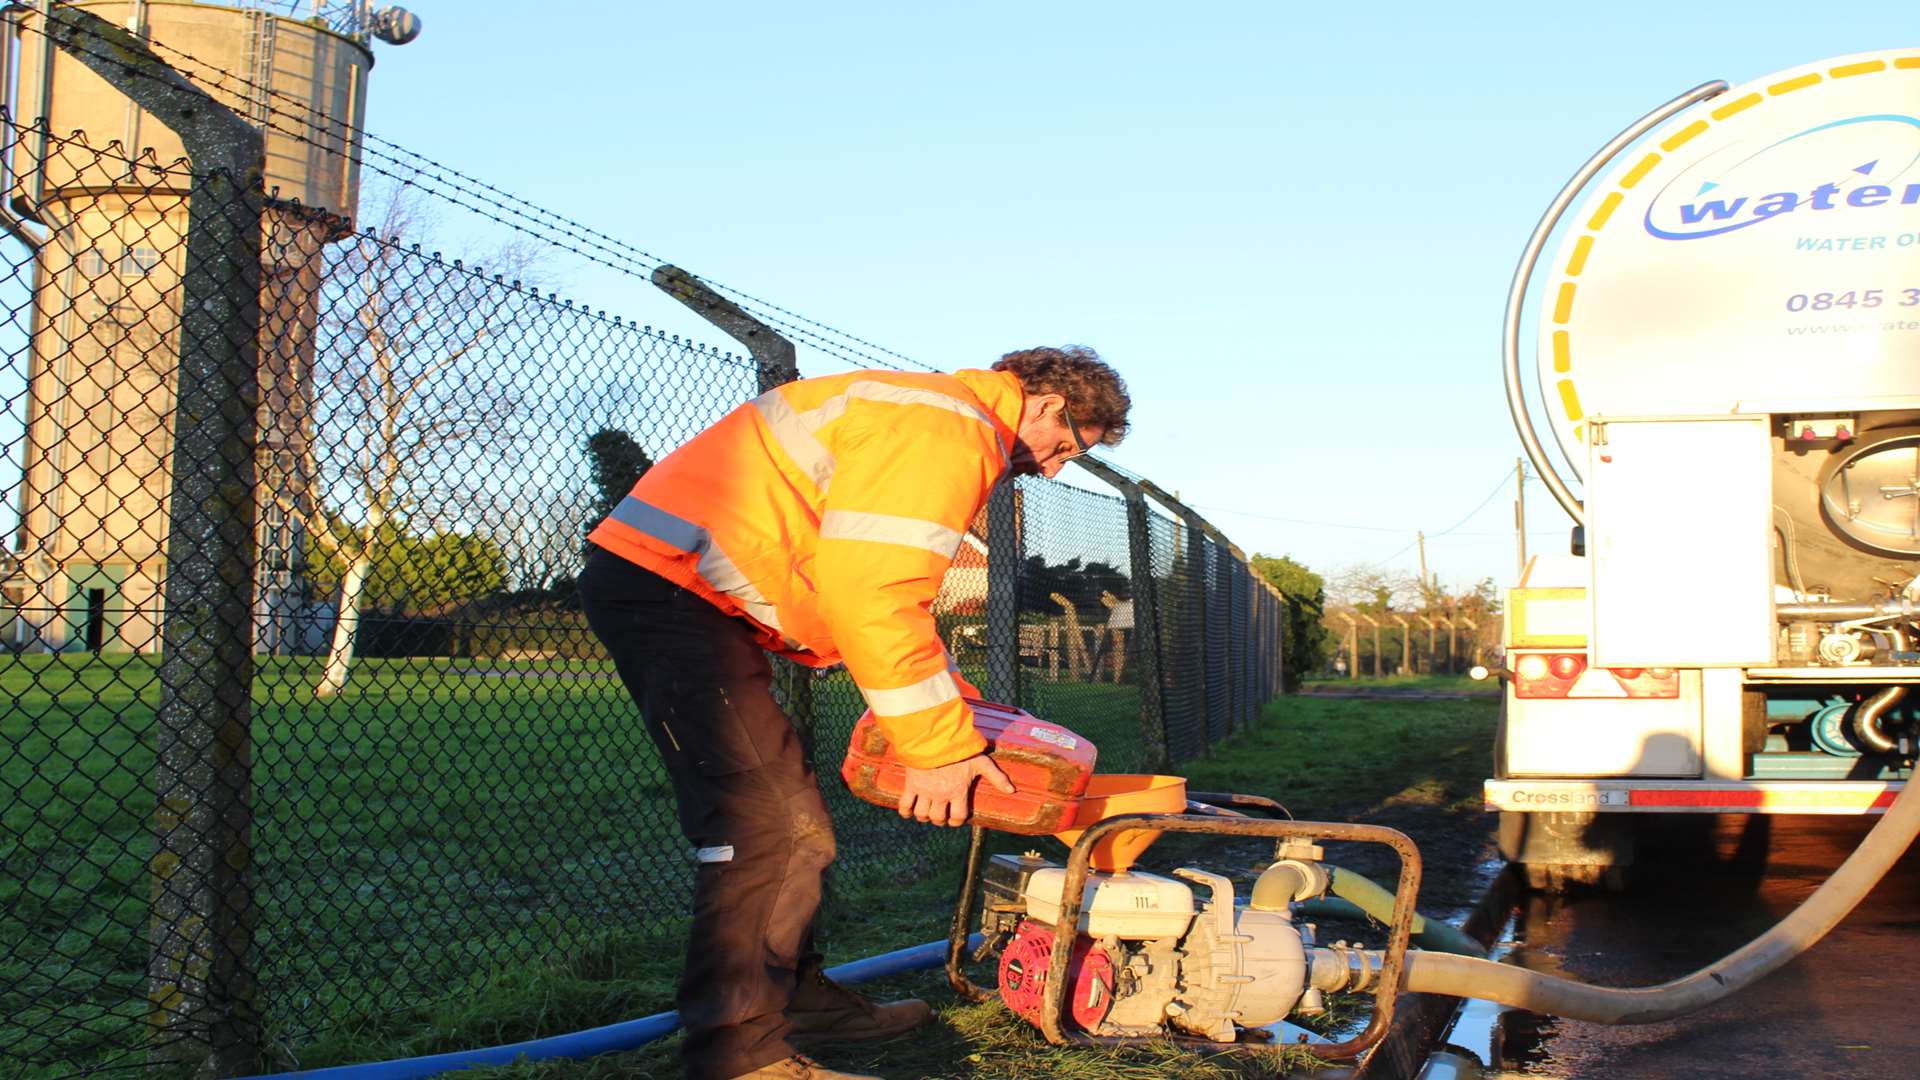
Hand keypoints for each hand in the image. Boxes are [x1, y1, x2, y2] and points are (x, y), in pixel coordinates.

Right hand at [898, 754, 1015, 826]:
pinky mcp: (910, 784)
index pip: (958, 817)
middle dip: (941, 819)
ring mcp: (924, 791)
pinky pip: (904, 805)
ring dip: (924, 816)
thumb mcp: (980, 761)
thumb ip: (996, 777)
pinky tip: (908, 812)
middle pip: (939, 818)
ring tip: (927, 811)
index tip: (956, 818)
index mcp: (958, 791)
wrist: (932, 736)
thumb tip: (1012, 791)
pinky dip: (905, 811)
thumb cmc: (958, 749)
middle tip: (942, 814)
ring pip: (922, 814)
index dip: (957, 821)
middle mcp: (940, 795)